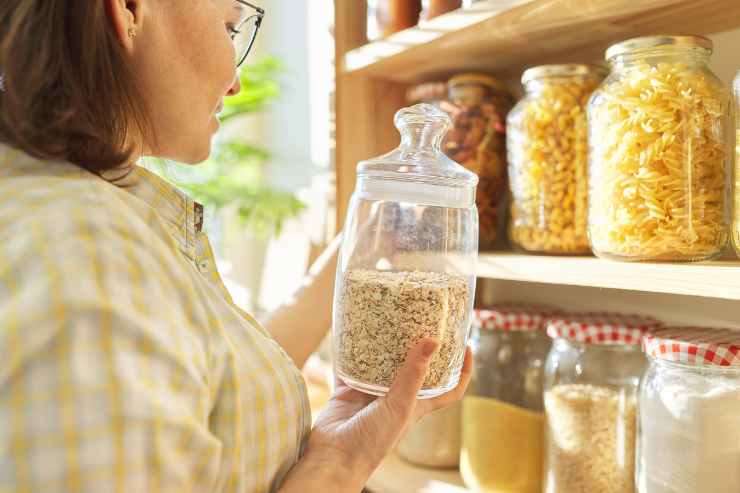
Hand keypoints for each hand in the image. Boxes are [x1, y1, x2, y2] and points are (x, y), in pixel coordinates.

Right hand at [280, 339, 472, 491]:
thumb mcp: (400, 406)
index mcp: (418, 406)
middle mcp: (398, 398)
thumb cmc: (372, 442)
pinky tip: (353, 332)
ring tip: (391, 318)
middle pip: (417, 368)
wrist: (334, 457)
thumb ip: (413, 374)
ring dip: (386, 344)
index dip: (462, 370)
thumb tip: (433, 341)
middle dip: (421, 346)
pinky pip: (352, 365)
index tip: (466, 346)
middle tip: (424, 320)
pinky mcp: (349, 390)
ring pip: (384, 363)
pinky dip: (352, 350)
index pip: (450, 389)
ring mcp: (373, 393)